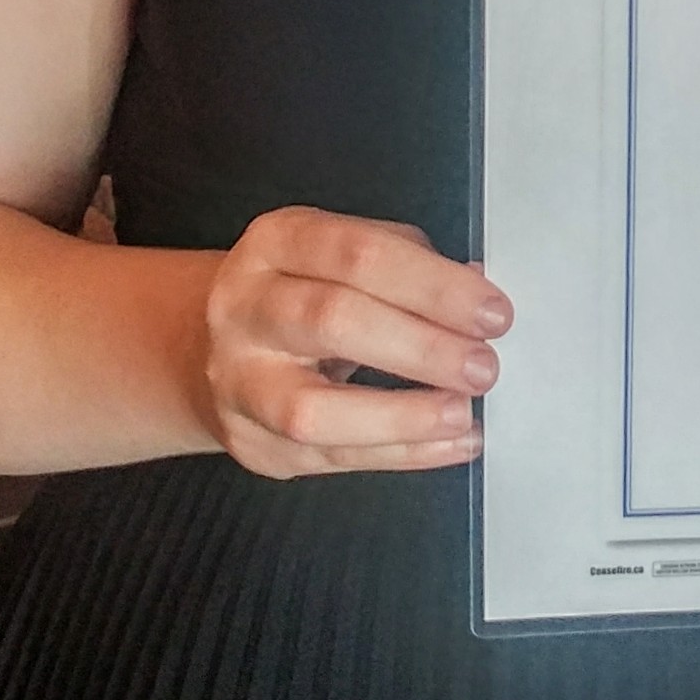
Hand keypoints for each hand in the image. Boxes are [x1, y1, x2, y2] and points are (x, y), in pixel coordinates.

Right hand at [197, 205, 510, 477]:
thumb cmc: (301, 292)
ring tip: (462, 413)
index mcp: (278, 243)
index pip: (358, 254)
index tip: (491, 312)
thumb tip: (476, 295)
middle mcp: (246, 307)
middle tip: (482, 365)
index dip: (432, 285)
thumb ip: (407, 264)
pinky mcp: (252, 442)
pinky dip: (400, 453)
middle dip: (420, 347)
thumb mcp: (341, 254)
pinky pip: (329, 457)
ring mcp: (240, 380)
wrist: (208, 347)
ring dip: (401, 415)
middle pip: (332, 321)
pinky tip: (449, 443)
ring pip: (312, 409)